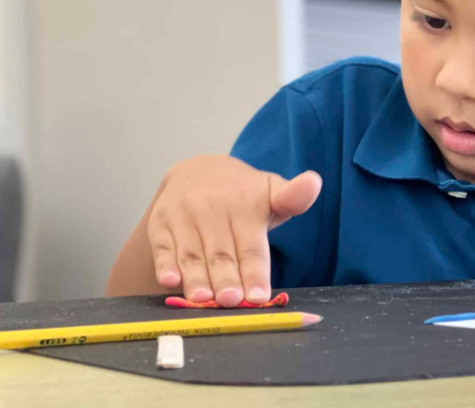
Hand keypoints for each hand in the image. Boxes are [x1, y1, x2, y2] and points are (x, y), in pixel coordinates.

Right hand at [146, 155, 321, 305]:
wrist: (199, 171)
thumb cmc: (244, 194)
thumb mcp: (271, 191)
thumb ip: (294, 197)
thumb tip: (314, 182)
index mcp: (245, 203)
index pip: (252, 246)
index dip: (255, 272)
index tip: (259, 297)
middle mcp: (212, 207)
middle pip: (221, 253)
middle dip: (226, 279)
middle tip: (232, 302)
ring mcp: (184, 214)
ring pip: (192, 253)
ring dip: (196, 278)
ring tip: (203, 300)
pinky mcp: (160, 222)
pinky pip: (163, 247)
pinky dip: (165, 265)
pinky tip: (170, 281)